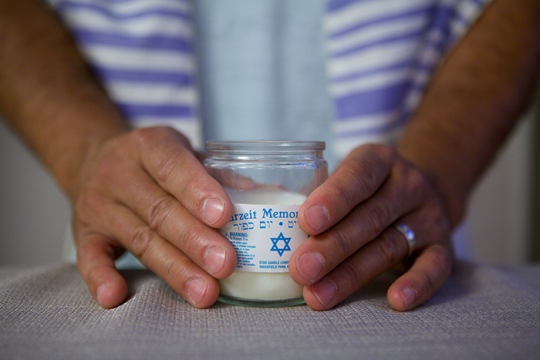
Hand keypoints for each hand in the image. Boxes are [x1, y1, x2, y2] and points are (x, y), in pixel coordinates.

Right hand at [72, 127, 236, 308]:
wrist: (94, 159)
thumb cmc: (155, 163)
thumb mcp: (185, 155)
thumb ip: (221, 176)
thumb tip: (271, 196)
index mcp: (148, 145)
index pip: (173, 167)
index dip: (198, 191)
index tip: (225, 215)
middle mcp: (118, 172)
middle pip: (160, 211)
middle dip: (195, 240)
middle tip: (226, 264)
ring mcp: (98, 204)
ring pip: (139, 239)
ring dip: (173, 268)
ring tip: (204, 292)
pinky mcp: (84, 232)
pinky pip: (88, 258)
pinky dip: (100, 278)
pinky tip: (116, 297)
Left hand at [289, 144, 452, 310]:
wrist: (422, 188)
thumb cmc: (367, 187)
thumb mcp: (348, 175)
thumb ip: (318, 194)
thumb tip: (266, 224)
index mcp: (379, 161)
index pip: (357, 176)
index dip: (332, 198)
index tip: (305, 221)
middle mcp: (407, 185)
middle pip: (368, 217)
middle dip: (331, 246)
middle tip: (299, 268)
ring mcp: (427, 216)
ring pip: (388, 245)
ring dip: (352, 273)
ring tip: (318, 294)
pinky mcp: (443, 245)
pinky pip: (435, 267)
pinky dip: (417, 284)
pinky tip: (395, 300)